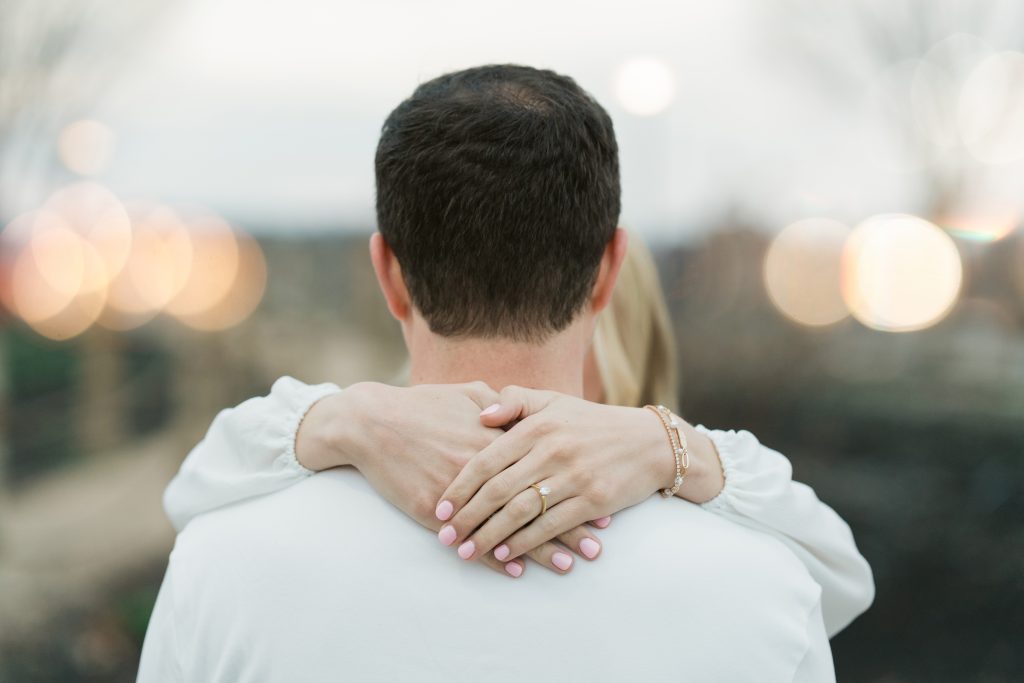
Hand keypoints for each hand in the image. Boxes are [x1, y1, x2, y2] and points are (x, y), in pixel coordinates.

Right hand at [297, 381, 605, 576]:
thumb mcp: (466, 393)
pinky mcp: (432, 508)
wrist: (370, 421)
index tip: (600, 499)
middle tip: (596, 544)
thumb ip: (501, 402)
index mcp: (493, 435)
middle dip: (567, 524)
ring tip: (568, 565)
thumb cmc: (421, 404)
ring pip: (506, 524)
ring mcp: (458, 490)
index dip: (572, 485)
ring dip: (539, 547)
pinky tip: (517, 570)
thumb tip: (524, 406)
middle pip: (533, 498)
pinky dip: (494, 555)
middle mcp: (482, 464)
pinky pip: (470, 536)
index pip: (544, 465)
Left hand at [435, 386, 723, 563]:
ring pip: (520, 512)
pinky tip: (506, 554)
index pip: (487, 459)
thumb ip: (515, 401)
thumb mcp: (554, 402)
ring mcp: (573, 476)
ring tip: (467, 551)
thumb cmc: (592, 423)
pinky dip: (525, 543)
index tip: (440, 506)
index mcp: (537, 425)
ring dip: (489, 535)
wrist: (649, 442)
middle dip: (467, 517)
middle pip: (498, 490)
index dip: (460, 486)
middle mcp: (553, 450)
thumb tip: (481, 415)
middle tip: (446, 536)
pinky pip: (550, 526)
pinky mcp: (593, 501)